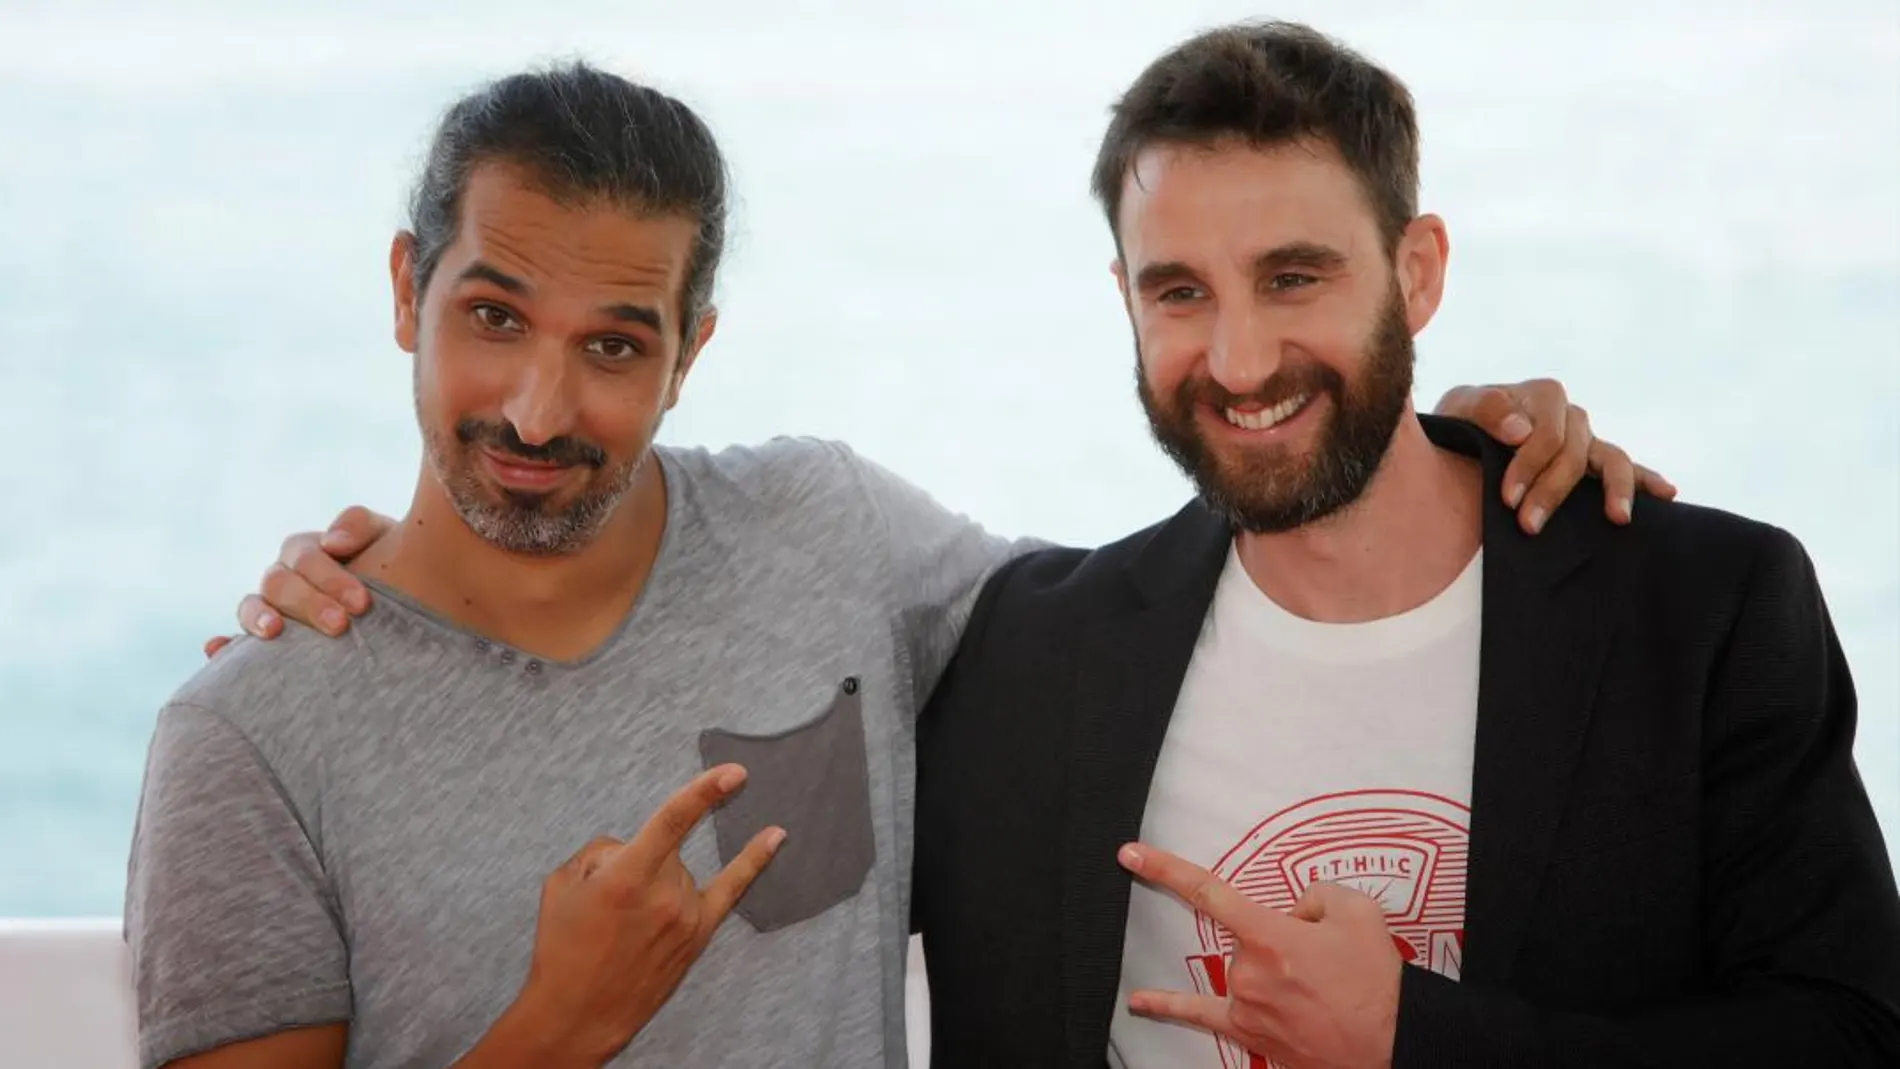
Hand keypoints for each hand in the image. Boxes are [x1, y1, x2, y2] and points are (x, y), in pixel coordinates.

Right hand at [203, 505, 391, 655]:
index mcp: (307, 552)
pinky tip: (214, 650)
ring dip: (258, 617)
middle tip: (340, 624)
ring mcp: (271, 609)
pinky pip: (235, 645)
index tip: (362, 602)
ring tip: (275, 632)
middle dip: (308, 603)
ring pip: (250, 606)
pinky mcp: (267, 640)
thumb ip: (360, 525)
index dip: (330, 578)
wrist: (404, 599)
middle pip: (278, 582)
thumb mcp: (384, 537)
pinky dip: (222, 647)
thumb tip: (333, 542)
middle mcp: (284, 578)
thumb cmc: (393, 566)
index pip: (304, 557)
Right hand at [511, 764, 785, 1064]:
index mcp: (626, 876)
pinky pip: (732, 889)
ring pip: (678, 872)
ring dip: (656, 883)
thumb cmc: (562, 948)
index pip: (672, 821)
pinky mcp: (698, 934)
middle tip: (608, 907)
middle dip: (636, 865)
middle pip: (663, 851)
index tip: (734, 771)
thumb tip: (632, 846)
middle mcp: (664, 894)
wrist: (578, 1013)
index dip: (704, 791)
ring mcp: (686, 915)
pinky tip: (775, 836)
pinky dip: (753, 861)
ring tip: (625, 925)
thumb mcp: (561, 884)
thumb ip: (601, 851)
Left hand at [1120, 842, 1399, 1068]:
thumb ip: (1317, 893)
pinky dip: (1168, 1006)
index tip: (1130, 855)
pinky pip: (1202, 1015)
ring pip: (1245, 967)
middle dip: (1282, 937)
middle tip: (1325, 961)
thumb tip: (1295, 912)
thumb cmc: (1377, 984)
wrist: (1392, 1045)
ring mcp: (1244, 1004)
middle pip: (1248, 934)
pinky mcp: (1249, 1033)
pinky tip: (1139, 1002)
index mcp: (1269, 935)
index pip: (1206, 890)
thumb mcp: (1359, 912)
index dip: (1164, 869)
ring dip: (1275, 968)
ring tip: (1317, 987)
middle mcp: (1247, 970)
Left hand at [1435, 379, 1677, 534]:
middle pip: (1574, 453)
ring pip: (1612, 459)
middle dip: (1552, 491)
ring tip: (1618, 516)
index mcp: (1542, 396)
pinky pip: (1626, 468)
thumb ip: (1485, 409)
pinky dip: (1648, 479)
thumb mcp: (1459, 408)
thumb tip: (1521, 430)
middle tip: (1528, 525)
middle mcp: (1571, 416)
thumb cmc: (1459, 424)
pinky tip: (1667, 494)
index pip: (1547, 433)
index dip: (1530, 465)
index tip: (1507, 498)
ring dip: (1614, 489)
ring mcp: (1586, 440)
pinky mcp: (1593, 464)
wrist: (1460, 441)